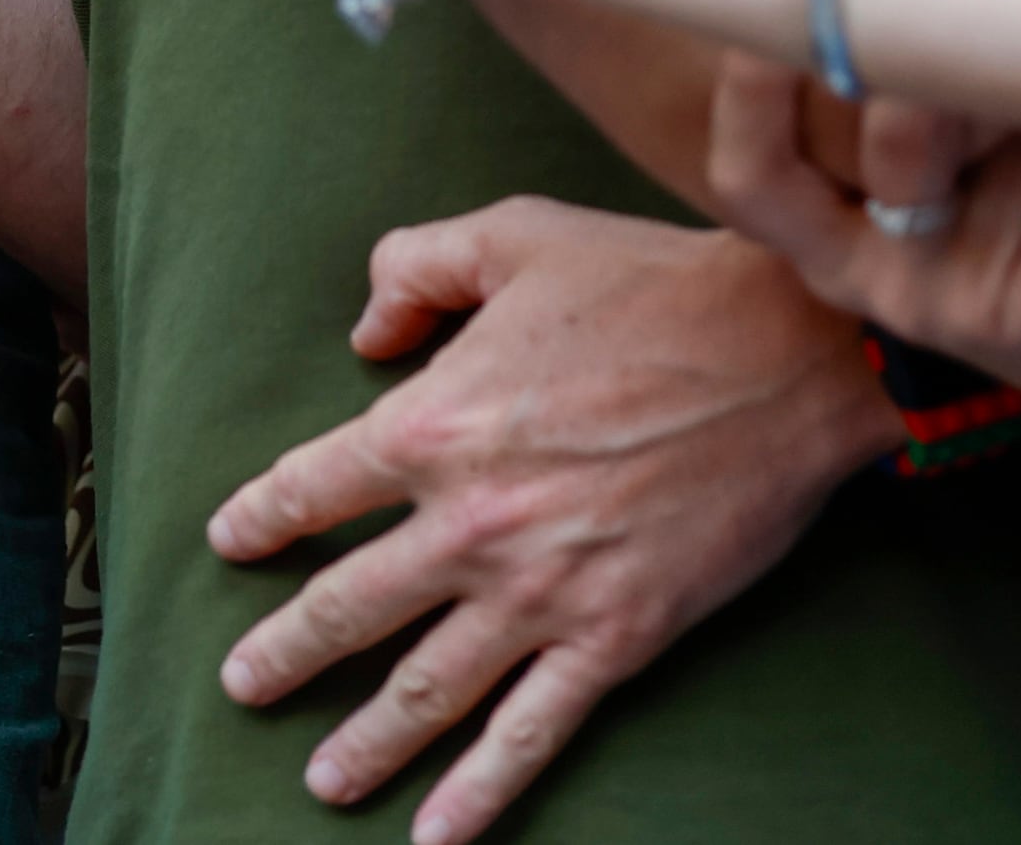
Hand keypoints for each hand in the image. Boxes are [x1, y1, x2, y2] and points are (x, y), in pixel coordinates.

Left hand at [203, 201, 896, 843]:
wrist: (787, 352)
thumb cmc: (649, 285)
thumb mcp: (511, 236)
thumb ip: (415, 267)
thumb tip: (365, 330)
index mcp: (431, 424)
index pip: (311, 486)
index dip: (262, 518)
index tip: (233, 543)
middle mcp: (469, 524)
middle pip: (347, 607)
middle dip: (284, 652)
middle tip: (241, 685)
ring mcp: (541, 592)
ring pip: (426, 688)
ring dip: (365, 741)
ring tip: (321, 779)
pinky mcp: (616, 637)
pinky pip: (533, 730)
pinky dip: (481, 790)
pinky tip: (438, 835)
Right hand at [699, 56, 1020, 501]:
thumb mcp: (950, 204)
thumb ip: (907, 120)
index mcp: (836, 255)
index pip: (750, 179)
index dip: (748, 91)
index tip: (774, 12)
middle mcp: (886, 284)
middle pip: (890, 136)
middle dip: (956, 63)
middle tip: (998, 20)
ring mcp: (970, 295)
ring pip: (1009, 125)